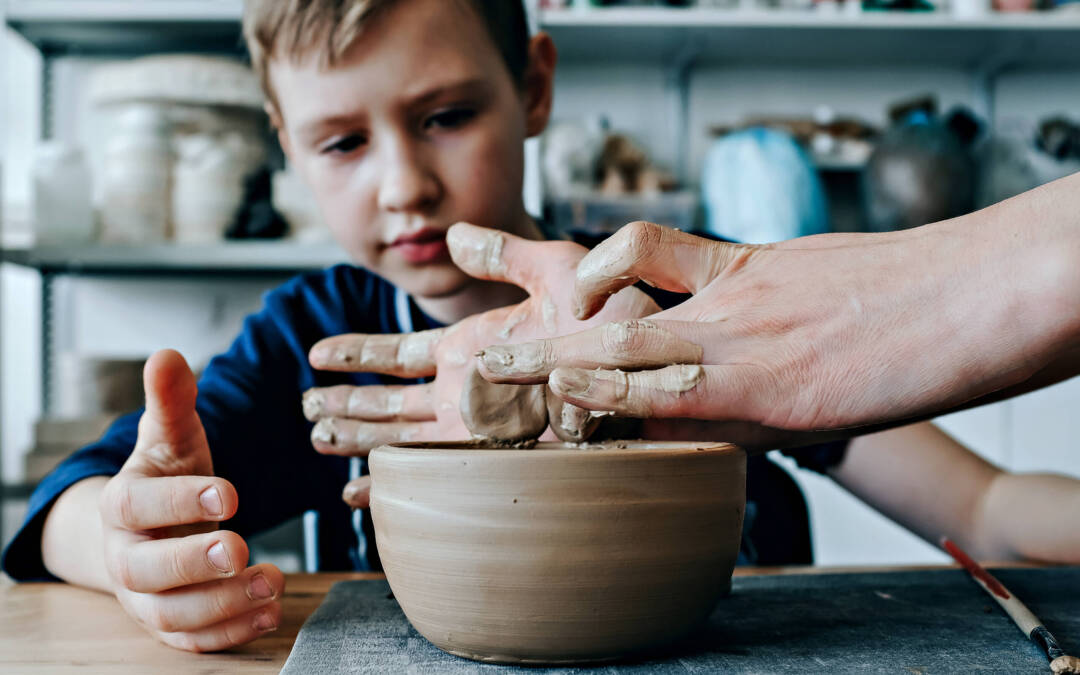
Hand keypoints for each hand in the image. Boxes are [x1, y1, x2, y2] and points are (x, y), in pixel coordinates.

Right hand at [97, 350, 283, 651]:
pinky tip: (271, 611)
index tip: (229, 493)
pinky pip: (193, 641)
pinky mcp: (170, 625)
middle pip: (147, 570)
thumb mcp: (172, 438)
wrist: (148, 530)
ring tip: (272, 582)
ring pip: (173, 614)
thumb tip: (167, 354)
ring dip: (222, 604)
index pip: (138, 507)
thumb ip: (172, 401)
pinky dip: (231, 633)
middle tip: (240, 549)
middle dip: (194, 563)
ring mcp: (146, 597)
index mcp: (123, 505)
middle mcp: (127, 556)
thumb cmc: (166, 477)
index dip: (180, 501)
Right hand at [304, 223, 659, 506]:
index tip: (316, 354)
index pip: (399, 354)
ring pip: (398, 436)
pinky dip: (391, 484)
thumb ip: (504, 254)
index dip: (357, 354)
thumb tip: (452, 235)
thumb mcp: (554, 267)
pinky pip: (431, 473)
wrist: (653, 359)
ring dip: (356, 438)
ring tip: (317, 440)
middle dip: (346, 406)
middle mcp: (467, 390)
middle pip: (389, 402)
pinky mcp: (495, 452)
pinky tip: (361, 497)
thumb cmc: (614, 309)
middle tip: (305, 412)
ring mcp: (478, 425)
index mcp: (474, 346)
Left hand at [477, 219, 1069, 433]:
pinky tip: (571, 405)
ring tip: (494, 382)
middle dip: (549, 335)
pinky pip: (670, 390)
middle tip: (488, 353)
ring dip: (553, 367)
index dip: (593, 282)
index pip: (644, 260)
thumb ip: (778, 303)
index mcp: (744, 269)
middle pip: (613, 303)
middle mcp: (728, 304)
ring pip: (623, 344)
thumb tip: (757, 350)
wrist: (974, 295)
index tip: (553, 309)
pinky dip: (615, 396)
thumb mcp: (827, 282)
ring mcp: (740, 340)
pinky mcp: (765, 386)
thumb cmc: (912, 294)